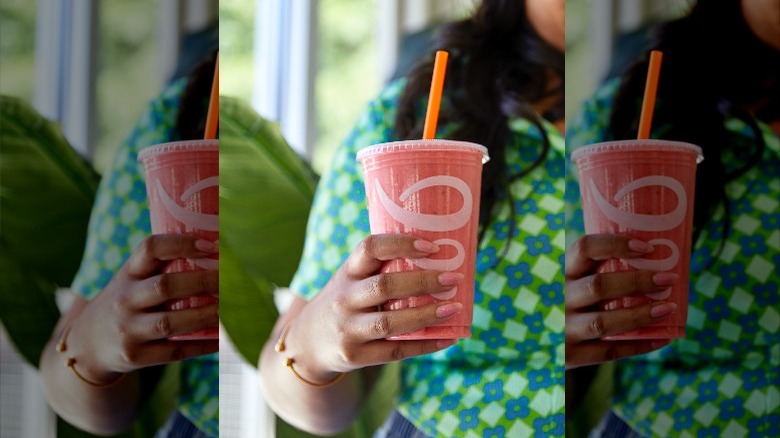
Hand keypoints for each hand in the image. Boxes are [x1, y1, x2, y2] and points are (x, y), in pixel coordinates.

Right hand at [65, 234, 218, 382]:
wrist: (87, 345)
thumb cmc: (126, 303)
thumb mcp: (132, 279)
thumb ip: (163, 267)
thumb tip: (220, 250)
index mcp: (127, 273)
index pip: (150, 249)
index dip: (182, 244)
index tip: (212, 246)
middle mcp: (125, 300)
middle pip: (165, 286)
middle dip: (203, 281)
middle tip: (231, 279)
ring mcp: (128, 330)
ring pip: (171, 322)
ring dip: (206, 316)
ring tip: (231, 309)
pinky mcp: (134, 356)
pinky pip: (174, 352)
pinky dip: (202, 345)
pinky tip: (222, 339)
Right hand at [281, 234, 463, 382]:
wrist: (307, 343)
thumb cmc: (344, 303)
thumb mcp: (350, 280)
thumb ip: (381, 270)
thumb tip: (439, 259)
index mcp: (346, 273)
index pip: (369, 249)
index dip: (401, 244)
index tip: (431, 247)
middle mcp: (344, 300)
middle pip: (385, 286)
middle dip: (423, 281)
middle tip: (454, 278)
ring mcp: (347, 329)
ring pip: (390, 322)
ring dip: (426, 315)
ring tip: (454, 308)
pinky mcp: (354, 356)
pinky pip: (395, 352)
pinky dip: (425, 345)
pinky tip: (448, 338)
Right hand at [565, 234, 678, 368]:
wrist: (532, 342)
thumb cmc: (561, 303)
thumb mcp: (565, 281)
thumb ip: (592, 271)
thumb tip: (651, 259)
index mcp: (560, 271)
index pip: (584, 249)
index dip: (616, 245)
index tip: (646, 247)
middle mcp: (558, 298)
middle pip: (599, 286)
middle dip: (638, 281)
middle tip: (668, 279)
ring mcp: (562, 328)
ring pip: (603, 322)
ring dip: (640, 315)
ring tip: (668, 308)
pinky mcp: (569, 356)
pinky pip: (609, 352)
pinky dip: (638, 346)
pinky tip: (662, 338)